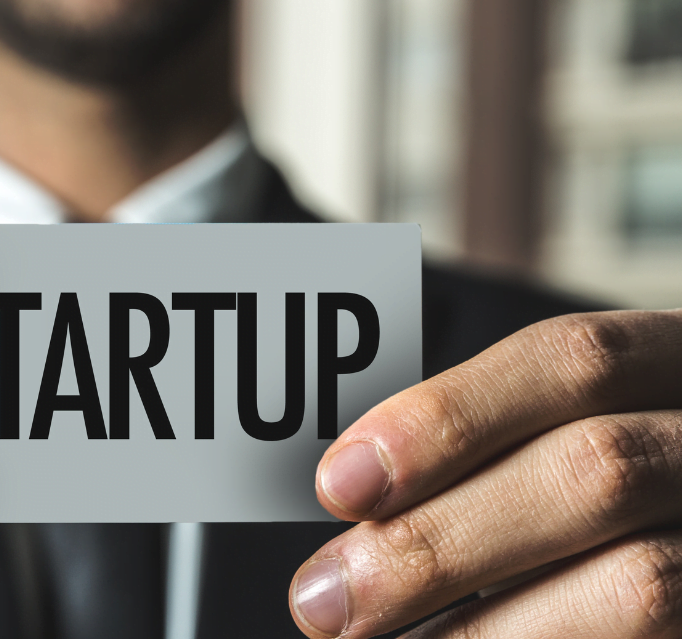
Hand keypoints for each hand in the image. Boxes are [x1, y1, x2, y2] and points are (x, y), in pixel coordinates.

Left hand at [290, 310, 681, 637]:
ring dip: (482, 630)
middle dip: (439, 541)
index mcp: (678, 366)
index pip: (573, 360)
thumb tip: (352, 489)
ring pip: (640, 584)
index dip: (447, 417)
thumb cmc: (612, 495)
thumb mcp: (573, 435)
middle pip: (594, 472)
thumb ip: (492, 449)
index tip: (339, 482)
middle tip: (325, 600)